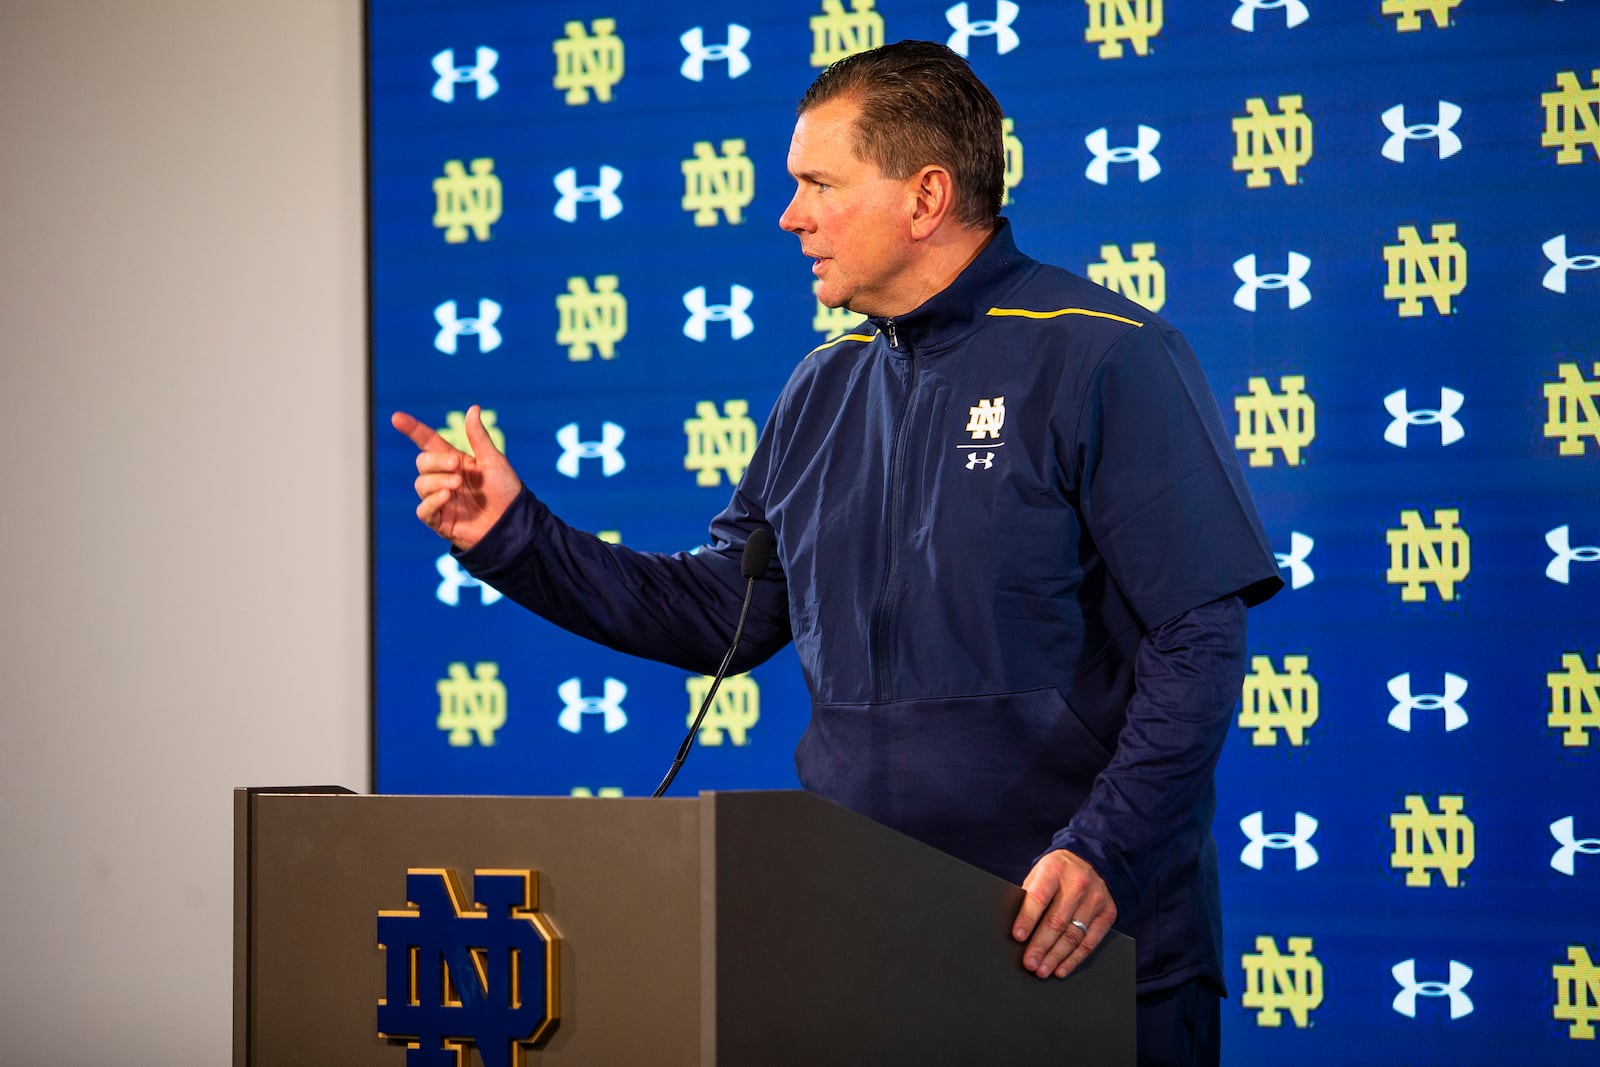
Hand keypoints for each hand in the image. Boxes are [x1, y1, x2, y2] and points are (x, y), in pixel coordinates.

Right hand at [391, 405, 521, 550]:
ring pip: (421, 485)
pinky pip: (423, 510)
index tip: (397, 418)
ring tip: (457, 485)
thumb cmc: (505, 491)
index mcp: (455, 461)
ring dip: (438, 481)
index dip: (413, 430)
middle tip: (457, 465)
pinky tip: (447, 497)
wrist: (513, 522)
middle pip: (422, 462)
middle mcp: (444, 479)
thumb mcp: (493, 460)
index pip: (428, 442)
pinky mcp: (440, 521)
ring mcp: (440, 500)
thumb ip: (478, 437)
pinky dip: (432, 501)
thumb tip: (473, 408)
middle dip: (437, 461)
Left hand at [1012, 848, 1116, 979]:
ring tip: (1043, 970)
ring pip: (1074, 935)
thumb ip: (1030, 894)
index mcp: (1054, 870)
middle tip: (1029, 963)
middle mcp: (1077, 884)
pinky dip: (1074, 958)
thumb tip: (1017, 928)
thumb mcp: (1040, 872)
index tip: (1018, 937)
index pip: (1039, 897)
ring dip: (1056, 956)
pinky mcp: (1108, 913)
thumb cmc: (1058, 871)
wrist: (1093, 859)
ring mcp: (1095, 899)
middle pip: (1057, 921)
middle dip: (1041, 945)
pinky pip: (1090, 942)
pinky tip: (1062, 968)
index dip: (1028, 918)